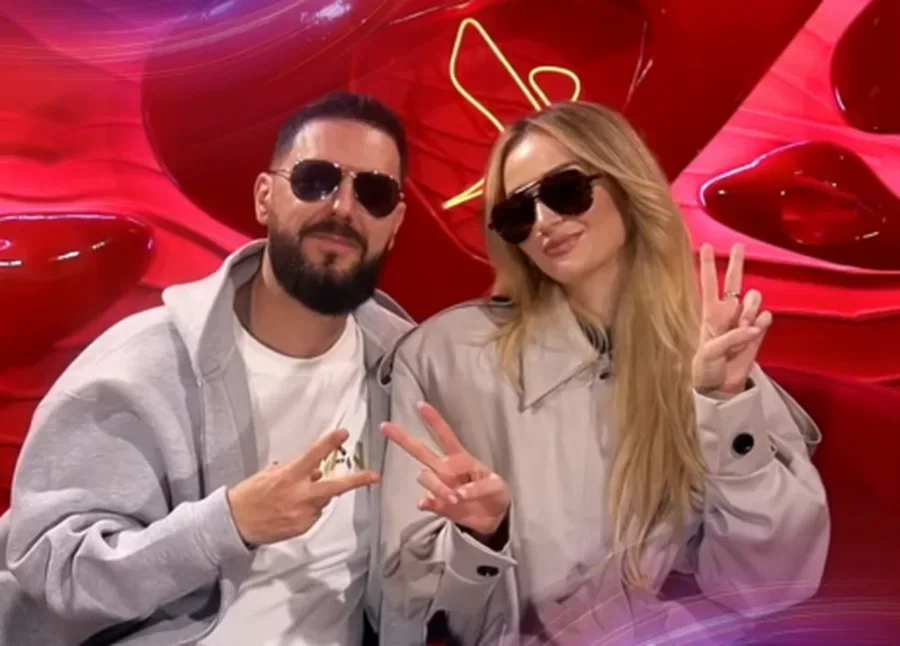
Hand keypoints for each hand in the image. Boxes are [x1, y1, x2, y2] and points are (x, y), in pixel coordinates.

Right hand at [227, 429, 379, 545]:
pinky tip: (290, 510)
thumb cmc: (249, 496)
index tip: (343, 434)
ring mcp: (302, 514)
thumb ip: (294, 470)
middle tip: (374, 476)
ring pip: (323, 500)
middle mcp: (299, 496)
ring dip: (317, 495)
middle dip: (357, 481)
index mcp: (289, 477)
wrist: (235, 524)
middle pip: (335, 487)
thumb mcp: (269, 475)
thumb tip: (313, 469)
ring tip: (293, 498)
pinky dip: (308, 509)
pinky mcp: (302, 527)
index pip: (314, 456)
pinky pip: (314, 514)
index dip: (330, 444)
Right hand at [382, 403, 510, 540]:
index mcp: (461, 459)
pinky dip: (426, 503)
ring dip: (437, 487)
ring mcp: (441, 486)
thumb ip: (479, 488)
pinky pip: (427, 502)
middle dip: (402, 438)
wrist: (495, 518)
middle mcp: (446, 469)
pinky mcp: (440, 505)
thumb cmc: (495, 493)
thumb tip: (459, 494)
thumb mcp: (496, 486)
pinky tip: (425, 504)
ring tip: (456, 499)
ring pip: (425, 478)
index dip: (434, 421)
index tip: (420, 405)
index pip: (445, 436)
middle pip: (420, 451)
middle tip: (384, 426)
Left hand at [693, 244, 772, 397]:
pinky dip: (762, 322)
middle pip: (733, 282)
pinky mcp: (758, 333)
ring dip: (751, 309)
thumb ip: (730, 338)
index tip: (705, 245)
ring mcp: (744, 322)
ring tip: (744, 327)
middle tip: (739, 246)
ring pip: (754, 299)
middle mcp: (727, 313)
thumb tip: (753, 327)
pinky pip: (765, 318)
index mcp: (710, 314)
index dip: (706, 266)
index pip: (708, 285)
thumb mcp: (710, 352)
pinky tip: (756, 328)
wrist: (719, 387)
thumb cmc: (706, 368)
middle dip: (736, 264)